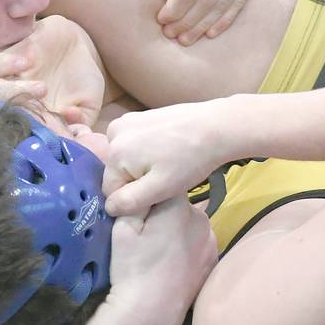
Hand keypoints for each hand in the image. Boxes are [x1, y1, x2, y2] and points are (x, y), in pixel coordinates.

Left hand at [0, 15, 106, 127]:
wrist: (79, 47)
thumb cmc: (83, 79)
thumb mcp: (89, 102)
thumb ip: (82, 118)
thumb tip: (70, 118)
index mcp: (37, 117)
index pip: (27, 131)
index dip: (36, 132)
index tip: (53, 126)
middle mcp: (21, 101)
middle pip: (4, 114)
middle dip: (23, 113)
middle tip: (47, 112)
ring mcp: (14, 80)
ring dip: (16, 91)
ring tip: (42, 88)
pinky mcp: (11, 57)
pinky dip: (10, 64)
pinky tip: (29, 62)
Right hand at [101, 196, 216, 324]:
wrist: (152, 310)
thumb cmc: (133, 266)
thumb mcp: (123, 228)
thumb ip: (134, 200)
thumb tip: (139, 186)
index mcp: (178, 204)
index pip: (166, 184)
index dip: (151, 193)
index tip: (140, 209)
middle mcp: (201, 216)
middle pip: (180, 203)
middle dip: (165, 211)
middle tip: (147, 233)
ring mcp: (211, 238)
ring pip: (191, 223)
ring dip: (179, 228)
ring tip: (160, 250)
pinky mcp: (214, 258)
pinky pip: (199, 241)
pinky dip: (188, 245)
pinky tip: (174, 261)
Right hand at [103, 100, 236, 215]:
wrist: (215, 127)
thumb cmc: (190, 160)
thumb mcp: (161, 188)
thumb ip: (130, 201)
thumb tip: (109, 208)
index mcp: (115, 152)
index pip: (111, 190)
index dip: (133, 198)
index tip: (157, 193)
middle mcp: (113, 132)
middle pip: (117, 172)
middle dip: (136, 180)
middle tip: (165, 178)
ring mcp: (126, 120)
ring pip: (125, 159)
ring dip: (141, 166)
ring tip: (167, 164)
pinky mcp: (138, 116)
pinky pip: (133, 144)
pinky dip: (146, 151)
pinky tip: (167, 151)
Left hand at [142, 0, 264, 44]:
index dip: (174, 11)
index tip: (162, 21)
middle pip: (207, 0)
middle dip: (187, 22)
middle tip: (173, 35)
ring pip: (224, 3)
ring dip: (204, 25)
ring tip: (187, 37)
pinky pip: (240, 0)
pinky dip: (224, 19)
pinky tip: (209, 31)